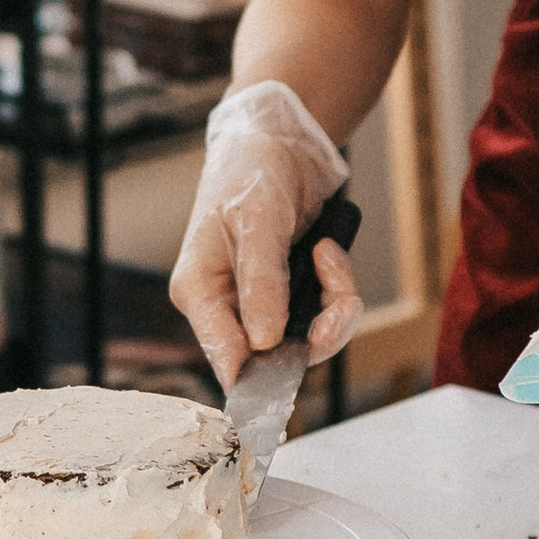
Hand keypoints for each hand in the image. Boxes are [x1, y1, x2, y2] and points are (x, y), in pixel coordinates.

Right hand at [171, 80, 360, 390]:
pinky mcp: (289, 297)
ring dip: (333, 304)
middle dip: (317, 330)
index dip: (257, 382)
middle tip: (339, 302)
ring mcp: (260, 305)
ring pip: (306, 341)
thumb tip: (261, 342)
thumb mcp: (255, 220)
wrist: (279, 144)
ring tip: (329, 257)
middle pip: (274, 356)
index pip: (223, 356)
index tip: (287, 395)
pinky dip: (336, 286)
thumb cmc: (250, 174)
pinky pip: (323, 315)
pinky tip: (326, 251)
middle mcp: (226, 307)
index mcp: (199, 292)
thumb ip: (260, 282)